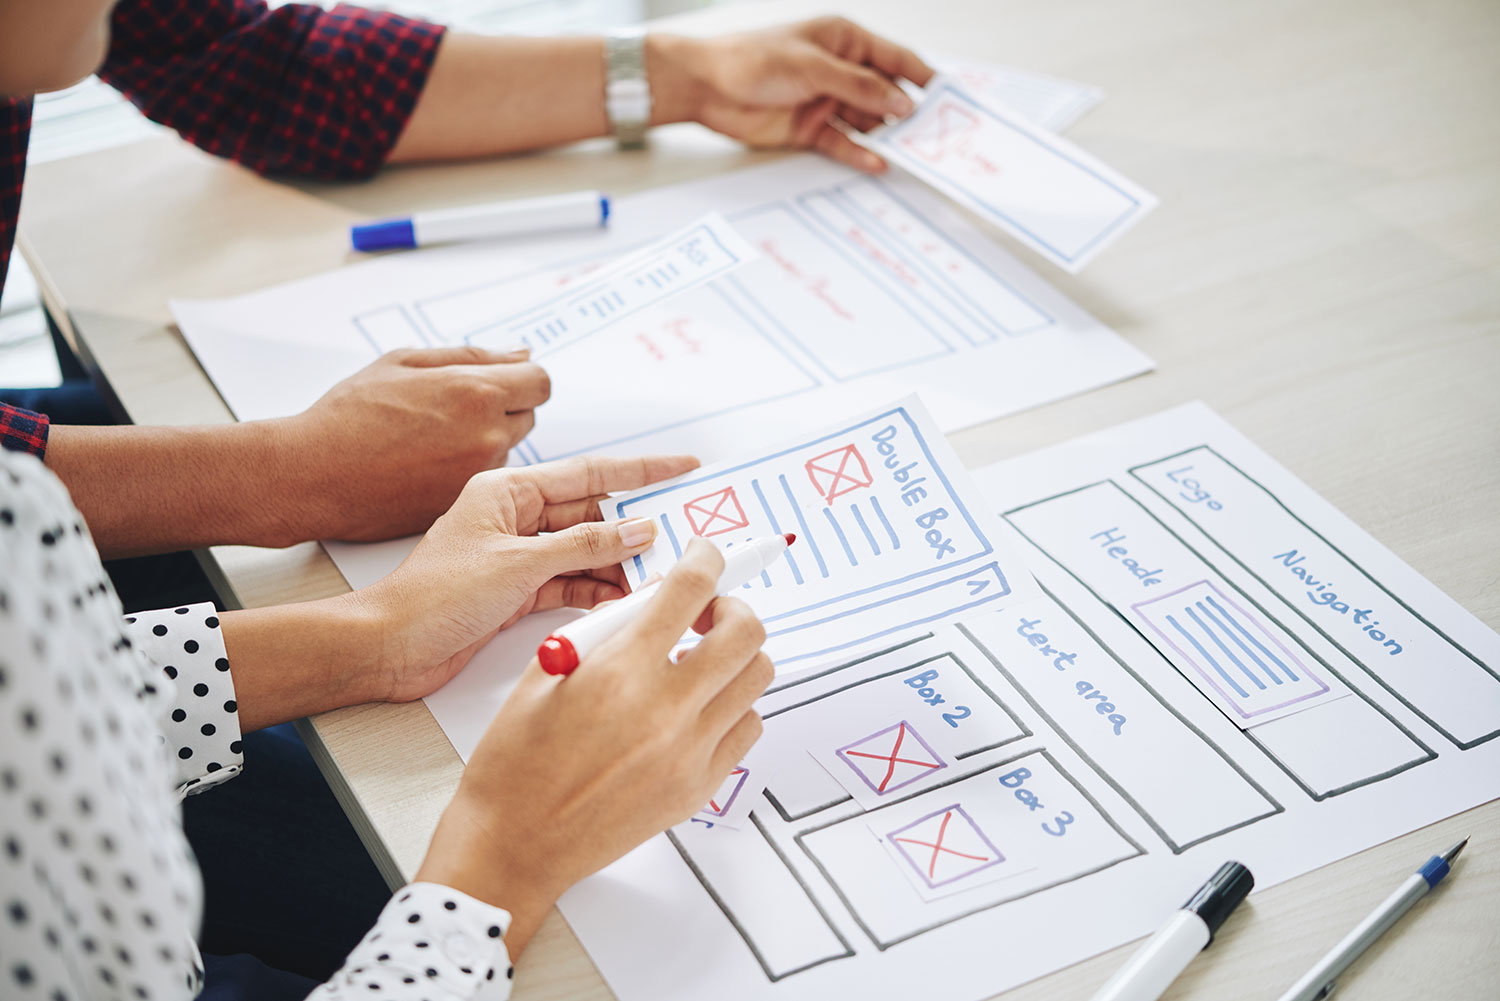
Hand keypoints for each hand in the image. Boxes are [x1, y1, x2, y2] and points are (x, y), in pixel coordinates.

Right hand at [270, 345, 550, 543]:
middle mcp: (487, 437)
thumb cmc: (349, 415)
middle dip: (503, 407)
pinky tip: (427, 464)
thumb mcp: (405, 361)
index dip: (522, 379)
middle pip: (528, 416)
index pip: (541, 382)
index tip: (504, 382)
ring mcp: (478, 475)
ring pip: (506, 449)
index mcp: (476, 392)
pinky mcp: (464, 503)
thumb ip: (472, 356)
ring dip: (485, 440)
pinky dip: (467, 469)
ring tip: (431, 439)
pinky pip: (485, 479)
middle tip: (452, 409)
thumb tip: (519, 355)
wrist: (315, 474)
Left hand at [356, 453, 698, 701]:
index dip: (642, 470)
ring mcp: (518, 556)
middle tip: (682, 536)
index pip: (590, 472)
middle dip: (636, 527)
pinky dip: (597, 590)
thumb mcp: (518, 564)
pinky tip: (624, 597)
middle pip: (593, 514)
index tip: (683, 467)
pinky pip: (571, 583)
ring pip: (586, 552)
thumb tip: (637, 531)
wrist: (389, 647)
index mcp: (509, 490)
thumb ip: (583, 545)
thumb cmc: (433, 596)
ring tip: (659, 573)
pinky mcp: (517, 592)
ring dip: (619, 564)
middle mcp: (516, 518)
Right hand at [415, 538, 772, 956]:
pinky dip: (733, 705)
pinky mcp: (699, 786)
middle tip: (706, 612)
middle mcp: (666, 710)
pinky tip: (700, 706)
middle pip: (746, 631)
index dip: (706, 558)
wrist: (514, 842)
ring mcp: (689, 752)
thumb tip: (655, 598)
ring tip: (703, 659)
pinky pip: (747, 727)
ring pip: (757, 677)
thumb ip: (607, 629)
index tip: (705, 555)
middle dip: (731, 606)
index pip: (691, 589)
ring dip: (737, 655)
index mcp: (621, 672)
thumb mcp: (547, 672)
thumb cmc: (517, 762)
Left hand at [649, 17, 934, 172]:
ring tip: (912, 154)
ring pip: (867, 121)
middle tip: (934, 135)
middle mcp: (839, 71)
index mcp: (844, 41)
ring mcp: (826, 101)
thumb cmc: (751, 60)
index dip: (922, 77)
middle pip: (885, 94)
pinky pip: (844, 143)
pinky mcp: (810, 128)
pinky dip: (860, 153)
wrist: (706, 87)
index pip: (894, 59)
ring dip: (887, 137)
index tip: (947, 98)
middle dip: (908, 114)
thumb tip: (901, 101)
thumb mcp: (813, 67)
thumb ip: (860, 86)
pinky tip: (878, 163)